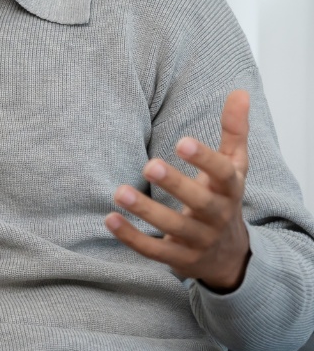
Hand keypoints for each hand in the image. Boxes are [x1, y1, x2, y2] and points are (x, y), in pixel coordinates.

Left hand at [105, 90, 251, 291]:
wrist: (231, 256)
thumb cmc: (224, 199)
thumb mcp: (235, 166)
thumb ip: (234, 130)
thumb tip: (239, 91)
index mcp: (230, 190)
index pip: (223, 173)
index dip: (204, 159)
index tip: (181, 141)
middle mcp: (217, 216)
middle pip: (200, 203)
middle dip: (175, 185)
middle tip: (149, 165)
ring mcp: (198, 241)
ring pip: (173, 228)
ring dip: (146, 211)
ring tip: (118, 191)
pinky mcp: (179, 259)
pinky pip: (155, 251)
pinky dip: (132, 237)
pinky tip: (109, 219)